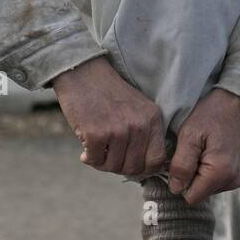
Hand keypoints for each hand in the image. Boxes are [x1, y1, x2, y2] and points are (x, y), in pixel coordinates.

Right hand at [52, 56, 167, 178]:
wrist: (82, 72)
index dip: (143, 168)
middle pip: (134, 167)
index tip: (129, 163)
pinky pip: (95, 160)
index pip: (157, 159)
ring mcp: (118, 129)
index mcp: (152, 118)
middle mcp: (139, 125)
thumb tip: (142, 168)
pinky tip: (85, 149)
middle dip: (119, 167)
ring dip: (102, 163)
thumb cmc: (108, 92)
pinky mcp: (96, 133)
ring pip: (114, 166)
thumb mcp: (137, 107)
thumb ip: (144, 133)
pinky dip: (89, 158)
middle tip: (107, 158)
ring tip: (96, 152)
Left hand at [167, 88, 239, 205]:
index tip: (181, 161)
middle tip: (193, 151)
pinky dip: (212, 171)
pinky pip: (219, 182)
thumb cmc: (211, 115)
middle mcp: (234, 180)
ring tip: (204, 150)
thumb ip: (181, 165)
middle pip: (200, 193)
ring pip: (209, 188)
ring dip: (201, 174)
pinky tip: (213, 152)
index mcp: (221, 172)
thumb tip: (176, 189)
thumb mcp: (189, 136)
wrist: (236, 102)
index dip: (181, 182)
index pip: (191, 197)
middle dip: (192, 177)